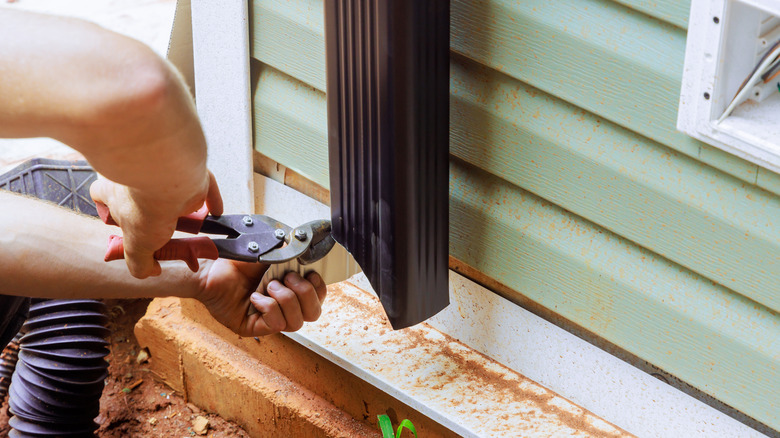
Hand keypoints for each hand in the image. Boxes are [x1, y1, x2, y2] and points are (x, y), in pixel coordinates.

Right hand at [90, 170, 222, 277]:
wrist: (168, 179)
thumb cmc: (143, 205)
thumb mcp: (136, 245)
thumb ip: (139, 262)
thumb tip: (149, 271)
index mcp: (114, 192)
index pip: (103, 195)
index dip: (111, 208)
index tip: (119, 220)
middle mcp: (138, 179)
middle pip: (142, 193)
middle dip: (152, 209)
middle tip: (160, 226)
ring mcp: (164, 174)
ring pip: (173, 188)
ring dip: (183, 204)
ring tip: (189, 222)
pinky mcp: (189, 172)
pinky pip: (204, 184)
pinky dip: (211, 198)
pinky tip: (215, 210)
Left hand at [196, 259, 326, 336]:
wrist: (211, 269)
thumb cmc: (237, 262)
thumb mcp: (268, 252)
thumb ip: (289, 251)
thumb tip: (304, 248)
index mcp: (291, 290)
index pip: (318, 298)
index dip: (319, 288)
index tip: (309, 273)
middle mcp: (284, 307)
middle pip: (313, 314)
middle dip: (305, 293)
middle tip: (287, 278)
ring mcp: (270, 319)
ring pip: (296, 322)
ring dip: (286, 300)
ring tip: (269, 285)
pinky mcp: (254, 328)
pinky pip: (275, 325)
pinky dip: (269, 307)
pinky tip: (255, 297)